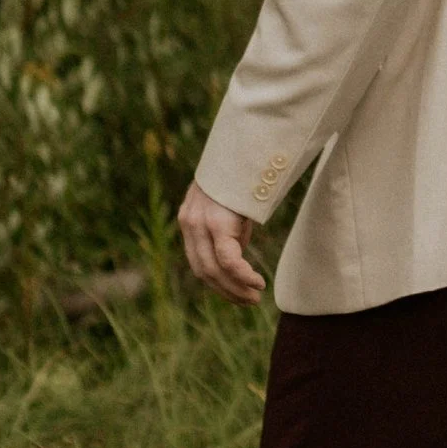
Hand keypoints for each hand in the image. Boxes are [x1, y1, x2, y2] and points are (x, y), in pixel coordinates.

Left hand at [178, 184, 265, 304]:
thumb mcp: (229, 205)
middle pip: (203, 271)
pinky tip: (257, 283)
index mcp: (189, 220)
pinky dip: (242, 276)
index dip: (217, 283)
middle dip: (227, 291)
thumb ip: (228, 229)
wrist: (244, 147)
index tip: (237, 294)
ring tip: (255, 296)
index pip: (198, 262)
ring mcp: (200, 223)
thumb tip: (237, 254)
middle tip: (249, 301)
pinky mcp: (216, 222)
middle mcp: (189, 223)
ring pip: (214, 269)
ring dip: (235, 288)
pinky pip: (228, 260)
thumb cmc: (241, 175)